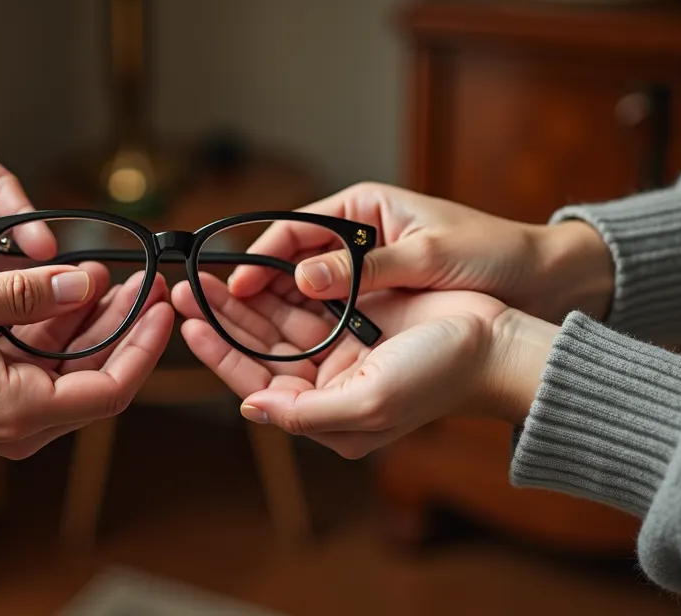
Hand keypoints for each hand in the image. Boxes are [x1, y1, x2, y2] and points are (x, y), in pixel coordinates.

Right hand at [0, 265, 172, 458]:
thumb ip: (23, 294)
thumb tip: (84, 283)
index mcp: (18, 410)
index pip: (112, 389)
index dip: (146, 345)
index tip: (163, 303)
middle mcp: (20, 423)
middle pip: (100, 379)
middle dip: (128, 328)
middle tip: (148, 280)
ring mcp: (7, 415)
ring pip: (74, 370)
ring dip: (95, 324)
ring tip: (114, 274)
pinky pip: (44, 366)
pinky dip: (61, 329)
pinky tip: (69, 287)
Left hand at [175, 276, 556, 458]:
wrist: (495, 342)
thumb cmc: (439, 379)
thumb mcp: (368, 406)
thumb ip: (305, 414)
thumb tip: (250, 410)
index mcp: (325, 413)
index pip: (255, 383)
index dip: (219, 353)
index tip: (189, 324)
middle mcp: (327, 385)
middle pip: (259, 348)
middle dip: (222, 319)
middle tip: (185, 289)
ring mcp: (340, 348)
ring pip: (277, 321)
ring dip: (245, 298)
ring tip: (208, 274)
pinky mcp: (355, 316)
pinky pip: (305, 299)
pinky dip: (278, 284)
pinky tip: (254, 266)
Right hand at [225, 182, 613, 322]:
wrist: (545, 281)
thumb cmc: (492, 254)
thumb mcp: (427, 258)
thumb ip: (363, 268)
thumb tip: (302, 276)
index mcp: (363, 207)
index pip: (293, 228)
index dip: (260, 259)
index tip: (235, 288)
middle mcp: (357, 235)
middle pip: (291, 261)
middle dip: (259, 290)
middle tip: (222, 320)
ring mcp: (366, 270)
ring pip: (307, 291)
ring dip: (281, 314)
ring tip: (246, 340)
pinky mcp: (379, 298)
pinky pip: (333, 312)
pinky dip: (313, 329)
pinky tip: (293, 353)